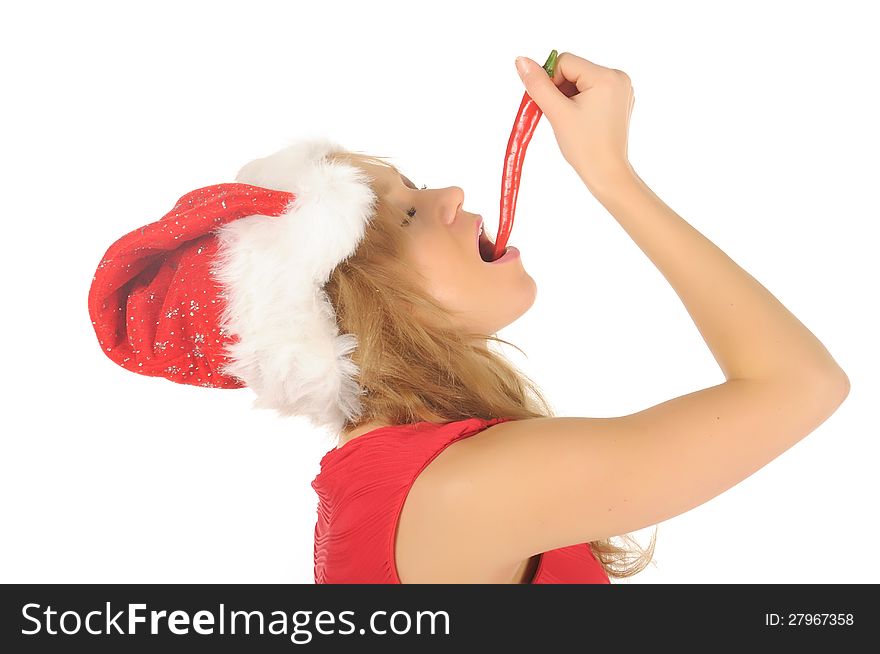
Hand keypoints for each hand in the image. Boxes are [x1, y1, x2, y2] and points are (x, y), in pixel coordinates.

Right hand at [516, 52, 635, 190]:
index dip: (551, 82)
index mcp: (606, 76)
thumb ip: (537, 84)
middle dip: (560, 90)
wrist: (606, 173)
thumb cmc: (585, 147)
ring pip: (580, 80)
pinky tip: (581, 120)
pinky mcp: (619, 100)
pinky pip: (591, 90)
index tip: (551, 105)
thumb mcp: (557, 112)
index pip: (565, 61)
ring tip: (571, 120)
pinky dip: (580, 101)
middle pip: (573, 70)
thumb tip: (521, 60)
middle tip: (560, 115)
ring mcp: (621, 88)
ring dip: (568, 96)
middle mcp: (618, 77)